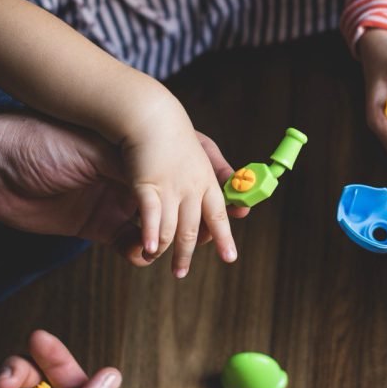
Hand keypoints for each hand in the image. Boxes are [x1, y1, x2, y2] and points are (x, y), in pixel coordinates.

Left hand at [0, 112, 245, 268]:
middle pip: (173, 201)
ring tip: (181, 252)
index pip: (180, 166)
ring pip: (154, 227)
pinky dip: (140, 252)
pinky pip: (128, 244)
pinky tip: (141, 254)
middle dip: (196, 219)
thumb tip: (168, 184)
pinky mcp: (94, 226)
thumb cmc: (41, 140)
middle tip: (216, 235)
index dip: (208, 181)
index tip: (232, 198)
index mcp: (133, 149)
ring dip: (170, 241)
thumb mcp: (94, 148)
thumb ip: (133, 168)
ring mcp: (112, 202)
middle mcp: (128, 176)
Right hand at [119, 91, 238, 278]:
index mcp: (206, 180)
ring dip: (165, 249)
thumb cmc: (174, 133)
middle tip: (180, 273)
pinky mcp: (148, 184)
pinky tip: (148, 250)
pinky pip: (152, 216)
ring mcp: (171, 187)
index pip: (218, 214)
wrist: (151, 114)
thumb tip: (238, 190)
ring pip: (173, 227)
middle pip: (193, 228)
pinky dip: (151, 235)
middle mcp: (192, 187)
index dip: (223, 237)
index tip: (229, 257)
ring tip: (153, 258)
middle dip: (186, 253)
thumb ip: (219, 172)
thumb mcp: (203, 151)